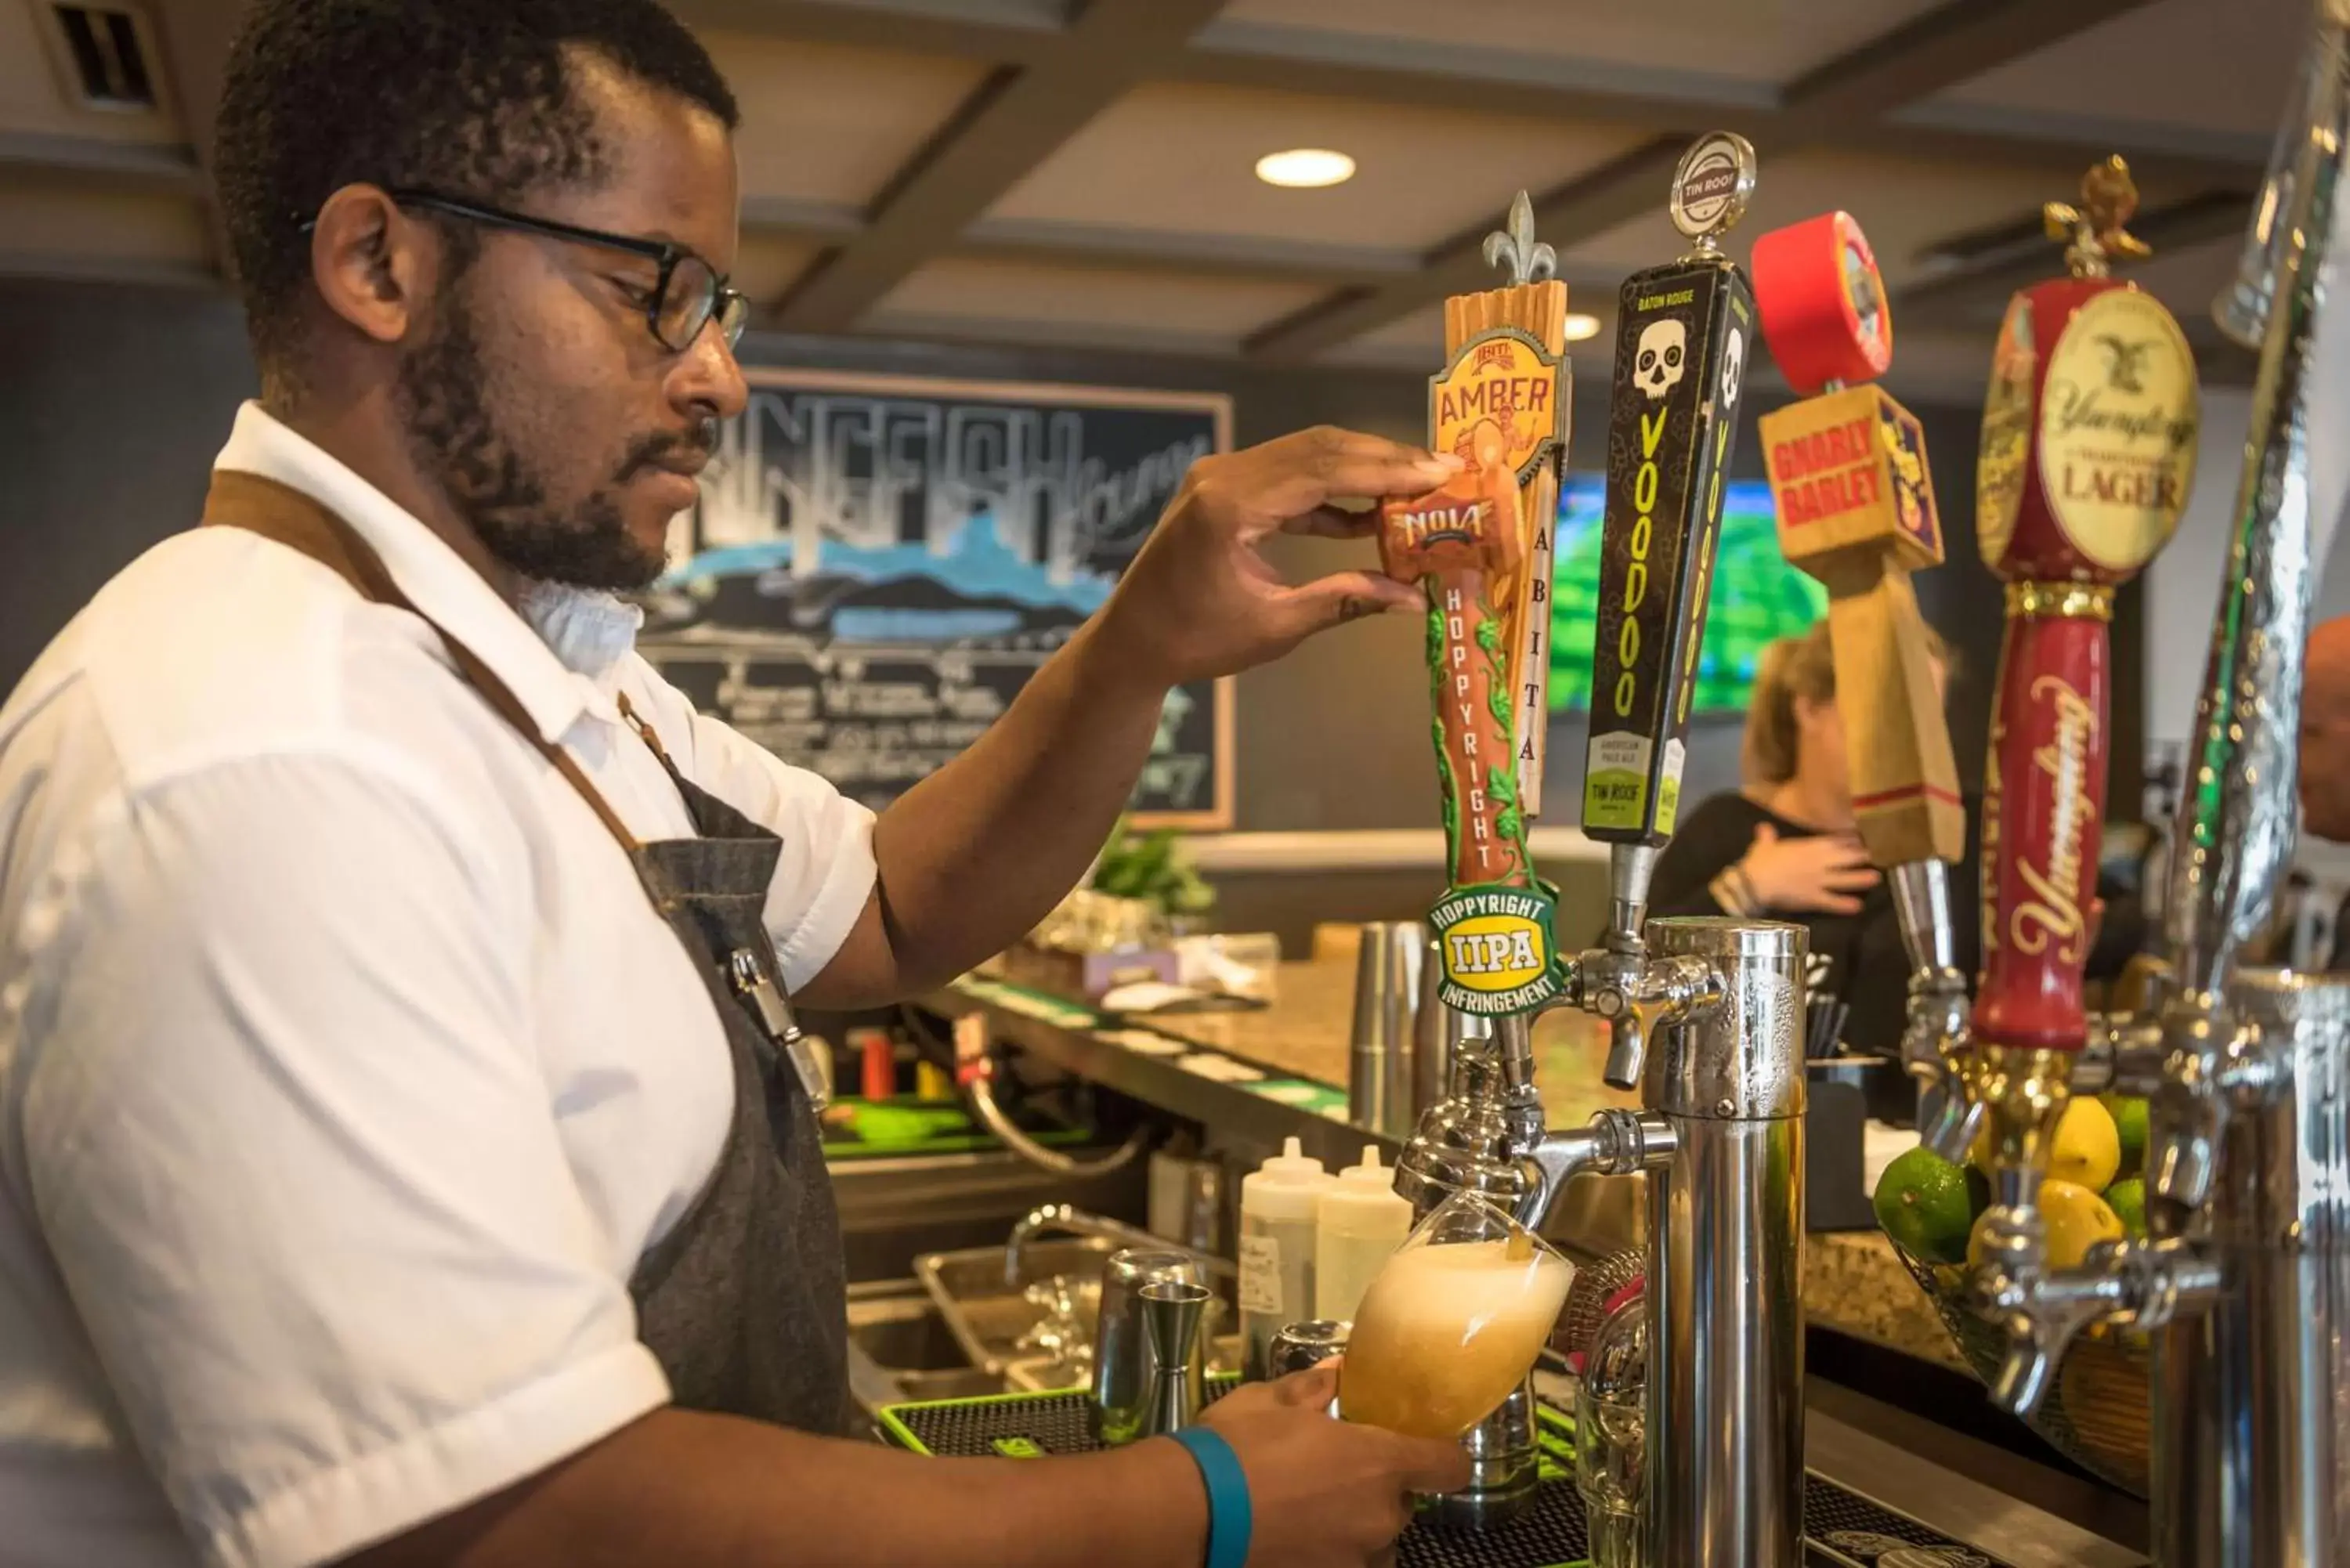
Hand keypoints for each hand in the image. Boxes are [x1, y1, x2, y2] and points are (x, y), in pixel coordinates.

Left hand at [1091, 426, 1463, 689]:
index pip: (1325, 469)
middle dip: (1385, 460)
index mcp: (1229, 505)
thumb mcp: (1275, 626)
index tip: (1440, 473)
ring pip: (1308, 454)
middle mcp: (1223, 475)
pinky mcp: (1223, 486)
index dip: (1389, 470)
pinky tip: (1371, 517)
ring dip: (1363, 469)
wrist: (1131, 642)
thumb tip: (1415, 598)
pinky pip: (1289, 475)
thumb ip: (1345, 602)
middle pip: (1321, 448)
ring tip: (1418, 489)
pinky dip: (1331, 491)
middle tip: (1443, 473)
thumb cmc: (1195, 641)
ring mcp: (1219, 475)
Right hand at [1198, 1366, 1469, 1567]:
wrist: (1188, 1513)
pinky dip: (1328, 1553)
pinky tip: (1293, 1537)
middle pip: (1402, 1506)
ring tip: (1311, 1513)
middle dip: (1377, 1492)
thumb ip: (1313, 1388)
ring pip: (1374, 1543)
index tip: (1428, 1449)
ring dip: (1356, 1529)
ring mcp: (1353, 1560)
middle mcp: (1379, 1518)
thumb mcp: (1269, 1400)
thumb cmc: (1234, 1447)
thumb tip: (1338, 1371)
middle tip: (1335, 1475)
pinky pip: (1343, 1565)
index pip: (1447, 1464)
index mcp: (1378, 1463)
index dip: (1443, 1455)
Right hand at [1737, 823, 1879, 914]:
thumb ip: (1767, 836)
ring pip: (1844, 879)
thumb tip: (1763, 826)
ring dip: (1861, 878)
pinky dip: (1845, 905)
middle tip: (1877, 856)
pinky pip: (1832, 901)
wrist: (1756, 882)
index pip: (1834, 841)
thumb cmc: (1759, 861)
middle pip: (1846, 858)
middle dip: (1862, 856)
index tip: (1860, 839)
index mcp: (1808, 847)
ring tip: (1876, 878)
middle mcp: (1819, 862)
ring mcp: (1818, 881)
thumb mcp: (1763, 845)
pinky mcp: (1814, 898)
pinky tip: (1857, 907)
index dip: (1849, 840)